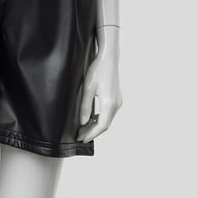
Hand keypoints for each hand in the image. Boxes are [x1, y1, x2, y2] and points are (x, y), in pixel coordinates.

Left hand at [76, 29, 122, 143]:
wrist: (108, 58)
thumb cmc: (97, 70)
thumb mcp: (87, 89)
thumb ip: (85, 107)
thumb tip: (82, 122)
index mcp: (109, 103)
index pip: (101, 126)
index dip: (91, 134)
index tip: (81, 139)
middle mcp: (116, 104)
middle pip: (104, 125)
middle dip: (91, 132)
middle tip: (79, 136)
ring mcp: (117, 102)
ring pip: (106, 120)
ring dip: (94, 126)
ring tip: (82, 129)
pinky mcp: (116, 99)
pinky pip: (108, 114)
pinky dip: (98, 119)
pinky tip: (89, 120)